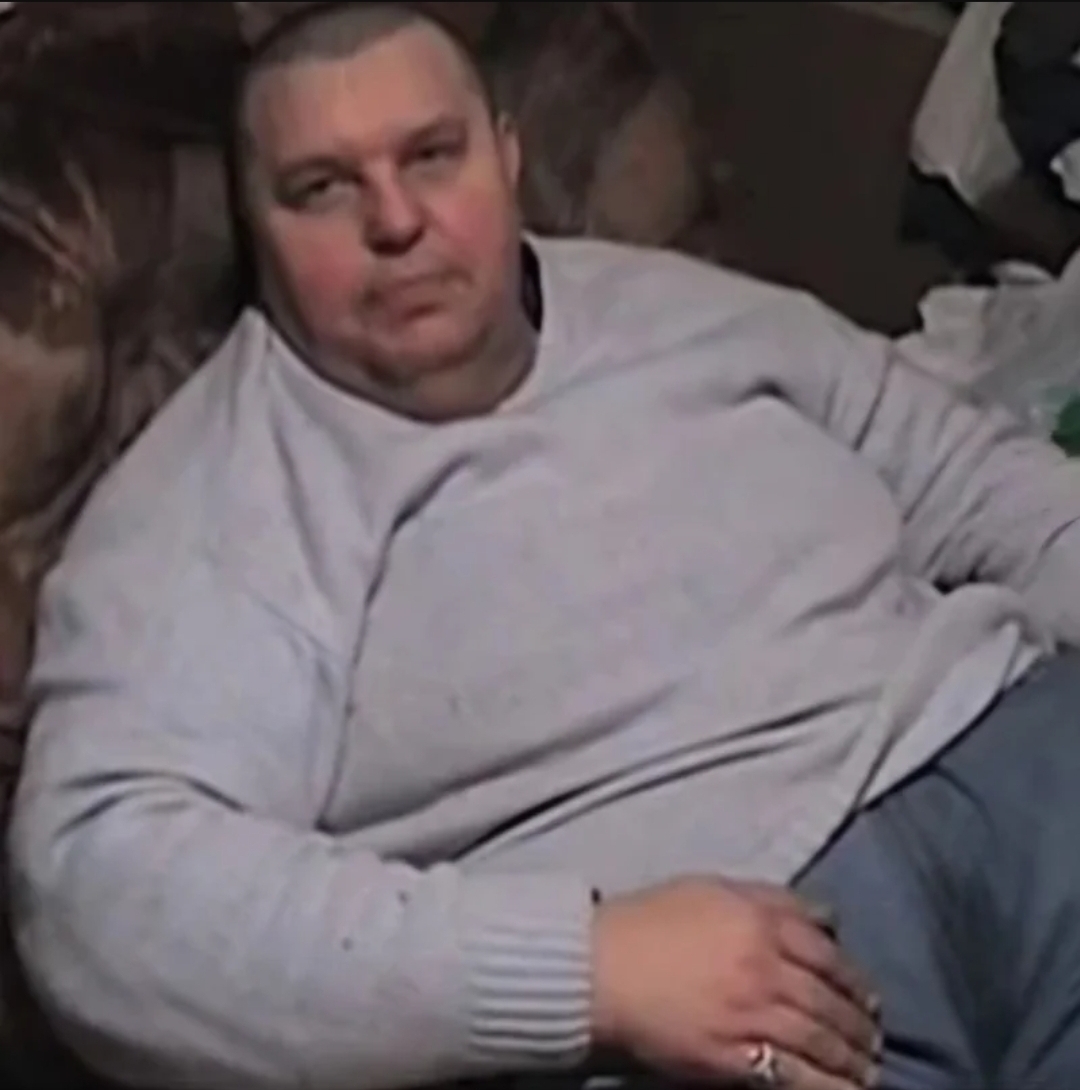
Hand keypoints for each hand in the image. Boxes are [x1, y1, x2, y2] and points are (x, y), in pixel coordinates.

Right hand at [590, 878, 881, 1088]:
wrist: (599, 965)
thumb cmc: (650, 920)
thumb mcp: (712, 889)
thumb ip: (772, 898)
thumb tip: (826, 915)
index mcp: (761, 922)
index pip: (828, 955)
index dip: (855, 980)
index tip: (868, 997)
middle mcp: (765, 967)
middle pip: (830, 1001)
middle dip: (860, 1024)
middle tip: (874, 1038)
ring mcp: (750, 1014)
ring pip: (820, 1041)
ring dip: (851, 1058)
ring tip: (866, 1070)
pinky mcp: (732, 1058)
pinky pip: (792, 1077)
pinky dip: (825, 1085)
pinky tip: (841, 1089)